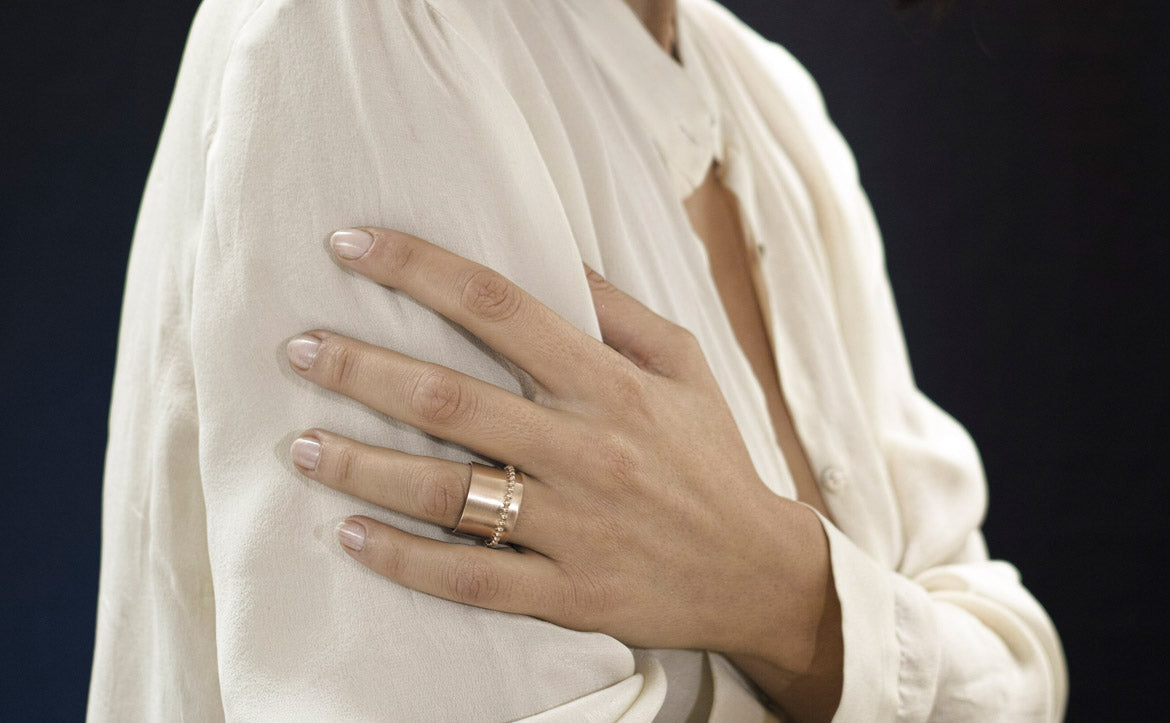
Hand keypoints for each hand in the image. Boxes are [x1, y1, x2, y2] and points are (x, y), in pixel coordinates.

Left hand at [285, 227, 839, 691]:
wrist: (755, 572)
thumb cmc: (712, 458)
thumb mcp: (686, 365)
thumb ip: (618, 310)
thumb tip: (551, 254)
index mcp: (612, 385)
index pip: (503, 307)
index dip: (419, 269)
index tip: (351, 243)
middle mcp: (586, 450)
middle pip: (451, 399)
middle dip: (361, 367)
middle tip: (296, 348)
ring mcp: (573, 527)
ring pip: (447, 492)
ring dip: (362, 466)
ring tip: (301, 445)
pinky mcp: (567, 593)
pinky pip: (471, 580)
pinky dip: (405, 558)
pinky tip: (352, 535)